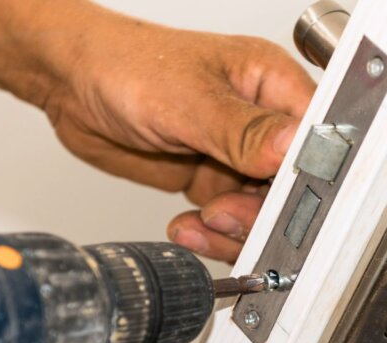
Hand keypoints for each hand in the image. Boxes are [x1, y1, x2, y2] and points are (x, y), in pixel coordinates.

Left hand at [39, 8, 315, 261]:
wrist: (72, 84)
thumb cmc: (125, 64)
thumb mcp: (188, 99)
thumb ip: (243, 130)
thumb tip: (292, 147)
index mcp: (271, 84)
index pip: (314, 138)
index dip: (308, 175)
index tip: (284, 202)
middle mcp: (261, 120)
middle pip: (293, 184)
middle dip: (264, 210)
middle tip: (227, 213)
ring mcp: (237, 154)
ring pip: (262, 210)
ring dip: (235, 228)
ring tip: (203, 222)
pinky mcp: (212, 178)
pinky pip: (229, 220)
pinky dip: (211, 233)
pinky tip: (188, 227)